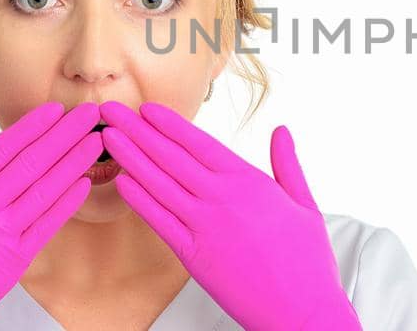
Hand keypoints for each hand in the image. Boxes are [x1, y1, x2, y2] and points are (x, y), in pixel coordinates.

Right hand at [0, 102, 104, 330]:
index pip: (0, 148)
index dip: (32, 126)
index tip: (55, 109)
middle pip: (32, 161)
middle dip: (65, 133)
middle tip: (91, 113)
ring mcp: (2, 235)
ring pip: (45, 189)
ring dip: (75, 161)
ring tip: (97, 140)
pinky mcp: (15, 261)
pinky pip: (48, 224)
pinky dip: (67, 202)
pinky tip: (85, 182)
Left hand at [99, 101, 361, 330]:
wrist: (301, 308)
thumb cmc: (308, 260)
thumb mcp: (305, 203)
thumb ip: (288, 164)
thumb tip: (281, 131)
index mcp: (250, 181)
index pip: (200, 143)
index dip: (169, 124)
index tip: (147, 108)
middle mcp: (223, 198)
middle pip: (171, 156)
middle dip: (138, 131)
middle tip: (112, 111)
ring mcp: (205, 227)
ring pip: (159, 184)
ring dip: (131, 158)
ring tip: (108, 137)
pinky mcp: (194, 256)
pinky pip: (159, 222)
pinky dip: (139, 200)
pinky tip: (121, 182)